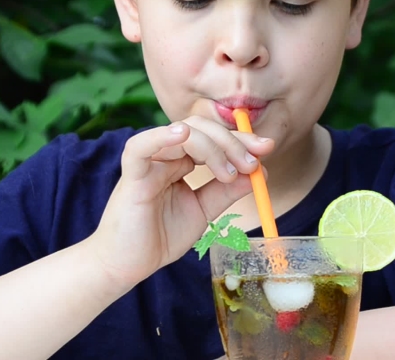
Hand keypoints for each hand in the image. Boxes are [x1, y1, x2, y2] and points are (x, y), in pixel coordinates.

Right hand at [83, 116, 274, 292]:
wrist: (128, 266)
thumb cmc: (159, 238)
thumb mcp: (204, 211)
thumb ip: (227, 192)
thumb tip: (260, 172)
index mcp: (180, 162)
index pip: (212, 138)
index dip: (240, 139)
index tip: (266, 148)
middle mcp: (165, 156)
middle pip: (201, 129)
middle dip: (232, 142)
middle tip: (252, 163)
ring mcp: (148, 163)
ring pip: (182, 133)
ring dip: (212, 147)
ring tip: (228, 174)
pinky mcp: (132, 176)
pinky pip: (141, 146)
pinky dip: (162, 136)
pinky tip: (182, 136)